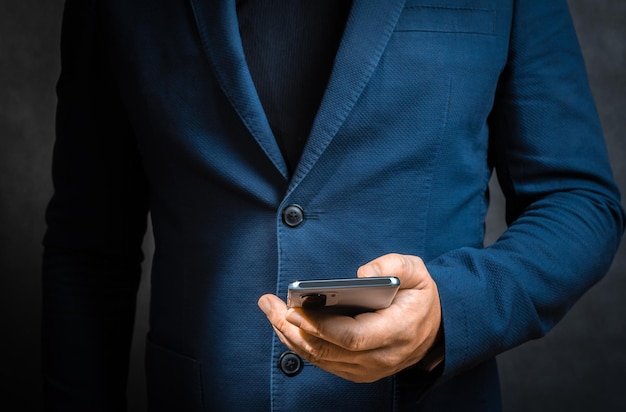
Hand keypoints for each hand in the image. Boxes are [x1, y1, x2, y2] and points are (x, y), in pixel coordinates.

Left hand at [258, 253, 441, 382]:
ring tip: (271, 310)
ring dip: (291, 336)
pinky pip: (324, 361)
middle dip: (294, 328)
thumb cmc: (420, 297)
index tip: (295, 309)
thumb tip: (362, 273)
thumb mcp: (418, 271)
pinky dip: (301, 344)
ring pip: (321, 359)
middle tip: (270, 305)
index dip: (321, 326)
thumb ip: (394, 265)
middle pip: (329, 350)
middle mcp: (382, 357)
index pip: (354, 336)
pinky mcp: (359, 371)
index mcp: (398, 330)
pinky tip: (286, 324)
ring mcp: (369, 369)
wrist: (436, 329)